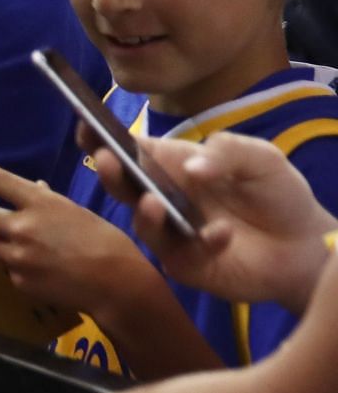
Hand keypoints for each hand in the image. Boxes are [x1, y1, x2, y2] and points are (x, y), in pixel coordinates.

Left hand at [0, 151, 150, 313]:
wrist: (115, 284)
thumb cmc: (104, 241)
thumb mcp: (75, 211)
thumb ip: (47, 201)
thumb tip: (33, 189)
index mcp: (39, 203)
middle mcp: (21, 228)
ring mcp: (16, 256)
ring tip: (24, 245)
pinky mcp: (18, 280)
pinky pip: (7, 268)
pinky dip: (16, 265)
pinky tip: (40, 269)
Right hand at [91, 129, 337, 312]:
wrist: (306, 246)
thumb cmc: (277, 194)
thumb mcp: (262, 159)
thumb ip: (228, 152)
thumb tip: (190, 168)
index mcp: (175, 165)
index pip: (133, 149)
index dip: (105, 139)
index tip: (86, 127)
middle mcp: (164, 198)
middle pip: (124, 185)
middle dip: (110, 173)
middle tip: (106, 160)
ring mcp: (171, 234)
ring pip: (143, 224)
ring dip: (145, 214)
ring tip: (153, 203)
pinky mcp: (186, 265)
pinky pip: (182, 254)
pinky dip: (202, 242)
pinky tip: (222, 234)